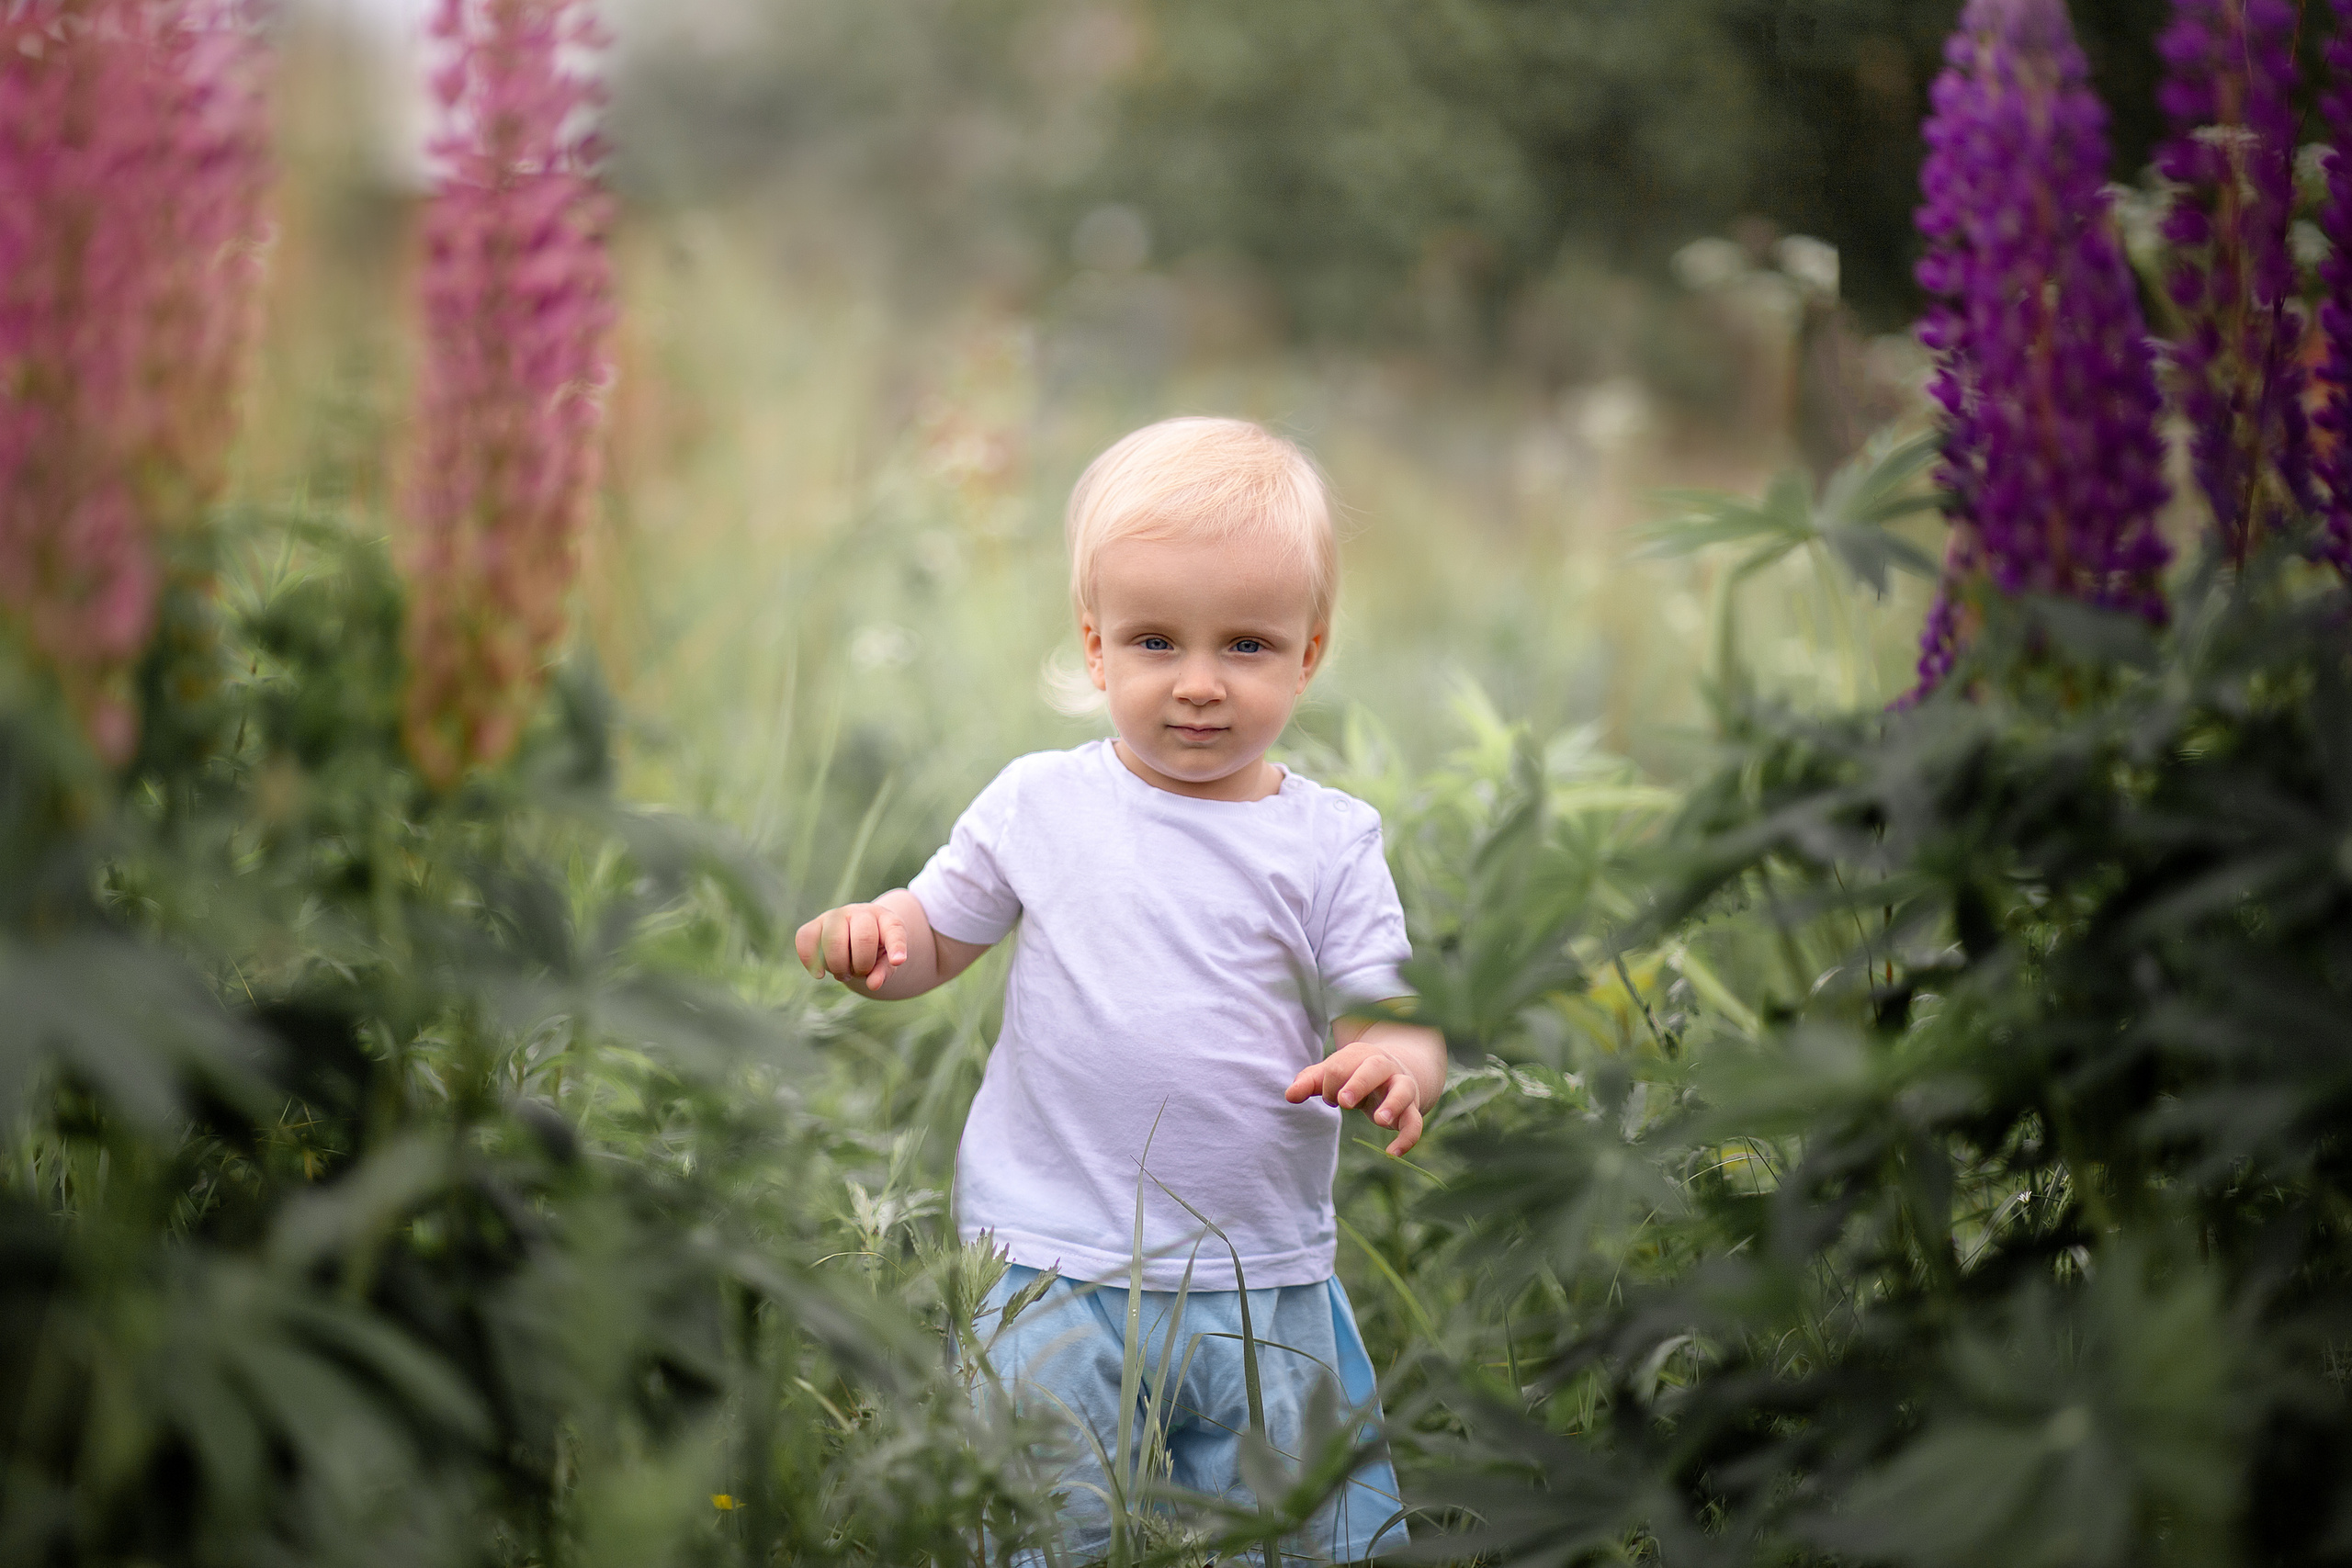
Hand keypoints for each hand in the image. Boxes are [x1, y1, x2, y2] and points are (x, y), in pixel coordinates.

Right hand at [794, 901, 907, 990]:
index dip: (896, 946)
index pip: (894, 930)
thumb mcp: (886, 961)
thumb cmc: (874, 950)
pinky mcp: (815, 924)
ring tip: (843, 973)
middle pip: (863, 939)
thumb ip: (883, 972)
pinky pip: (805, 938)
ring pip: (833, 940)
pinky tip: (819, 974)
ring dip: (838, 966)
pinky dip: (810, 960)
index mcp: (886, 919)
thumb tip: (873, 985)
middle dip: (862, 965)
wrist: (855, 934)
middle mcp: (861, 912)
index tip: (898, 961)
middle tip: (859, 973)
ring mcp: (836, 915)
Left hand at [1286, 1041, 1426, 1156]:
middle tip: (1343, 1101)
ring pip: (1403, 1090)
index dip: (1330, 1084)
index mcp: (1360, 1055)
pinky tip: (1393, 1154)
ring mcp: (1401, 1086)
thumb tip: (1289, 1096)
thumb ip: (1310, 1082)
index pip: (1341, 1065)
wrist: (1394, 1073)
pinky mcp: (1412, 1109)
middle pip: (1375, 1067)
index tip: (1330, 1099)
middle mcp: (1384, 1067)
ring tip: (1379, 1120)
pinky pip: (1415, 1122)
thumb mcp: (1332, 1075)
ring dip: (1393, 1103)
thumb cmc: (1353, 1074)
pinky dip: (1407, 1138)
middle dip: (1359, 1083)